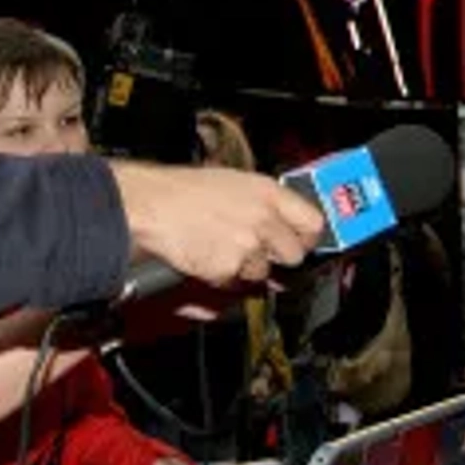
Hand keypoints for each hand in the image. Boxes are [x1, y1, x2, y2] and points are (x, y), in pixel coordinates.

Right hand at [111, 161, 322, 286]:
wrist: (151, 205)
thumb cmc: (184, 190)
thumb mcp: (233, 182)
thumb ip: (264, 202)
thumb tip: (283, 223)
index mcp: (267, 191)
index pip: (313, 223)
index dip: (307, 237)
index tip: (302, 242)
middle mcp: (263, 218)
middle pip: (294, 254)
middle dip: (278, 257)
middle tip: (257, 249)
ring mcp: (248, 246)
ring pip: (263, 272)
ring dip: (247, 267)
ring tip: (221, 246)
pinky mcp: (229, 269)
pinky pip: (236, 282)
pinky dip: (224, 276)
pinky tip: (208, 255)